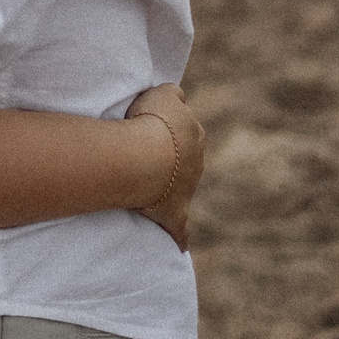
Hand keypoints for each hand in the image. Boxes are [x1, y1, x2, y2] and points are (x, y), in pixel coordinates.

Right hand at [127, 83, 203, 252]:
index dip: (166, 129)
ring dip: (168, 186)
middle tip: (143, 155)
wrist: (147, 156)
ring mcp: (187, 189)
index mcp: (195, 134)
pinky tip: (180, 245)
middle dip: (171, 158)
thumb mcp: (163, 93)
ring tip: (142, 183)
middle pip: (186, 159)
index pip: (186, 129)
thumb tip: (179, 96)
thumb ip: (174, 93)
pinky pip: (180, 228)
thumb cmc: (151, 122)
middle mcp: (196, 162)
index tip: (150, 129)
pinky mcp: (175, 213)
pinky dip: (180, 236)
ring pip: (182, 187)